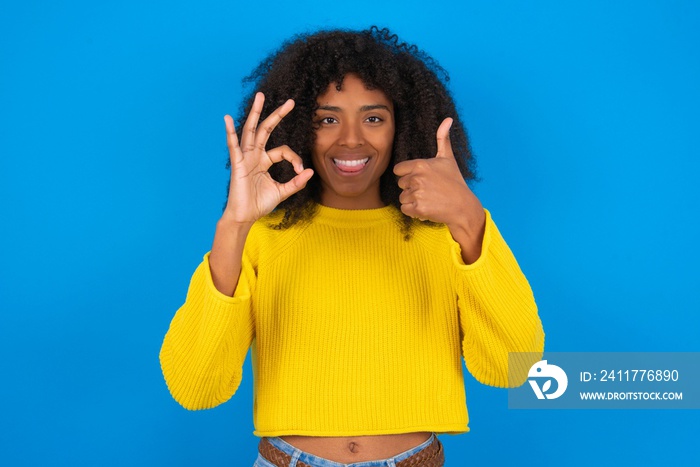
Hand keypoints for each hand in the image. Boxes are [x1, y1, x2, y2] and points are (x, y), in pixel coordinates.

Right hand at [223, 93, 313, 224]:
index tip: (300, 171)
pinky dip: (230, 132)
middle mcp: (254, 156)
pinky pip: (233, 146)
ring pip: (251, 131)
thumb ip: (296, 183)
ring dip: (255, 113)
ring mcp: (245, 158)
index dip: (294, 158)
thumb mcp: (282, 192)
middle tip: (291, 102)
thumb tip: (310, 172)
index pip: (283, 150)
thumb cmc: (259, 204)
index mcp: (264, 161)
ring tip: (260, 96)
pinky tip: (227, 119)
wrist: (245, 217)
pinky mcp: (237, 164)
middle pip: (266, 130)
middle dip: (278, 115)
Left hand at [393, 118, 484, 260]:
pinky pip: (405, 209)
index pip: (398, 170)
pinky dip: (413, 211)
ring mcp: (417, 194)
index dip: (408, 175)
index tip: (421, 178)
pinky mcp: (418, 208)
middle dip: (411, 188)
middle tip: (428, 190)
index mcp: (421, 165)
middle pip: (401, 184)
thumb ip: (443, 139)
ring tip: (429, 199)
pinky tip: (426, 207)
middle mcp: (417, 178)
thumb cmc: (455, 182)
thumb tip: (448, 119)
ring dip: (412, 200)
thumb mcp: (448, 158)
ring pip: (402, 197)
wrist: (463, 206)